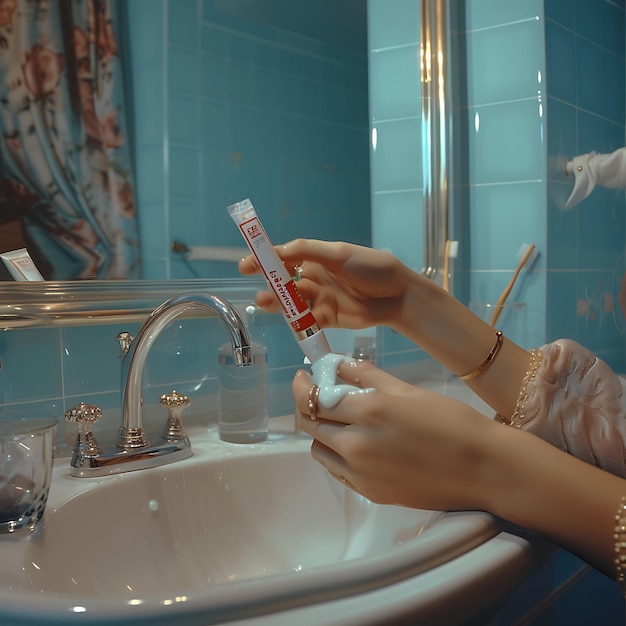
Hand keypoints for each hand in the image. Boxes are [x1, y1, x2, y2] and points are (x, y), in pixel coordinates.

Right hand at [238, 239, 414, 329]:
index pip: (284, 258)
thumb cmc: (371, 268)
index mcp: (317, 258)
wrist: (398, 296)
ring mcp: (320, 299)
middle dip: (270, 286)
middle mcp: (315, 278)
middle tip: (260, 291)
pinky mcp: (327, 319)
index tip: (246, 265)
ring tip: (267, 304)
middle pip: (285, 282)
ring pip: (293, 302)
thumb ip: (308, 251)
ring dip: (279, 303)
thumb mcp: (339, 254)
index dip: (264, 261)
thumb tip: (278, 249)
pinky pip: (306, 320)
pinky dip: (297, 321)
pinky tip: (291, 321)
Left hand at [293, 359, 499, 511]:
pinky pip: (337, 470)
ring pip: (319, 449)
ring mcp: (361, 474)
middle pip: (310, 424)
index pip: (313, 398)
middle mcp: (356, 444)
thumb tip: (338, 365)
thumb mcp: (407, 390)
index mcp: (368, 411)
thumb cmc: (450, 420)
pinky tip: (355, 444)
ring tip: (339, 421)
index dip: (301, 386)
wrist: (482, 467)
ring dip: (321, 431)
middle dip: (307, 406)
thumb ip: (367, 376)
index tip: (303, 377)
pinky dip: (336, 454)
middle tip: (318, 396)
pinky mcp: (369, 493)